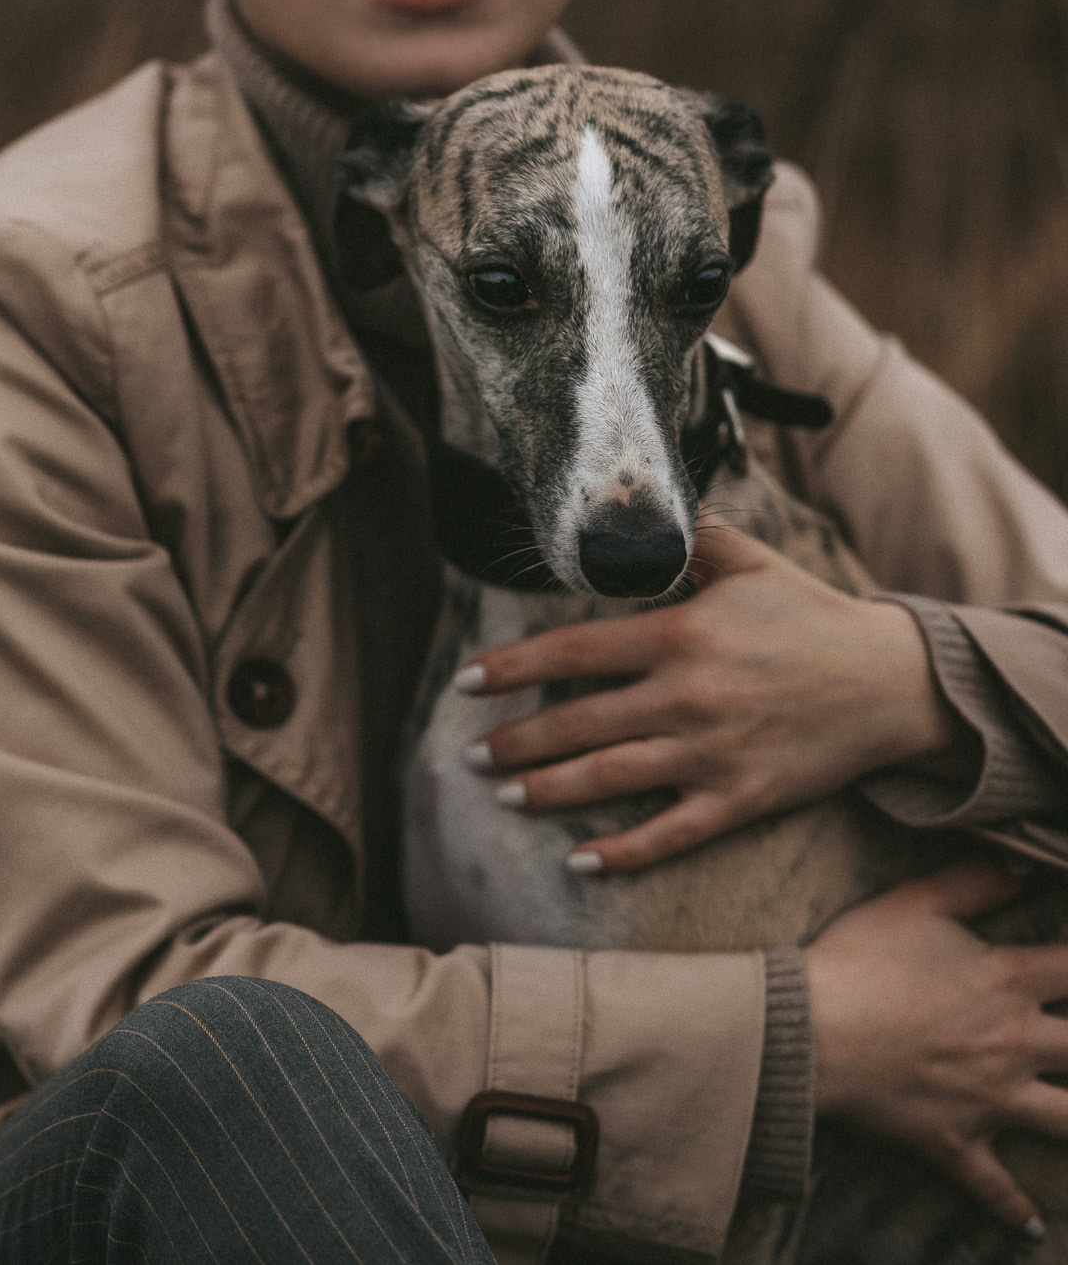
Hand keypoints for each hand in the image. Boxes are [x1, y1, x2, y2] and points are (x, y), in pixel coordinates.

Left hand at [458, 524, 977, 872]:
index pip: (572, 652)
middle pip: (578, 723)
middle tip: (471, 755)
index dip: (511, 668)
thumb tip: (635, 498)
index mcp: (680, 636)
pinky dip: (622, 852)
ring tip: (504, 795)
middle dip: (516, 741)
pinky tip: (577, 862)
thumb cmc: (811, 618)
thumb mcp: (748, 563)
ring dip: (548, 790)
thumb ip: (688, 536)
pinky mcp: (741, 799)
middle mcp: (688, 696)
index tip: (466, 681)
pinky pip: (670, 834)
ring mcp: (712, 753)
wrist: (894, 683)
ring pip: (610, 778)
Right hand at [806, 862, 1067, 1231]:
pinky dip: (1013, 1208)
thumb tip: (1014, 866)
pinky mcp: (954, 1140)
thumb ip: (970, 882)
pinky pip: (993, 1184)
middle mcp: (1013, 1042)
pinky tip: (1034, 1224)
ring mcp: (989, 1098)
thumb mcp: (910, 904)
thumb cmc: (853, 962)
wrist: (805, 1029)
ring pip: (1067, 1121)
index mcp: (1007, 981)